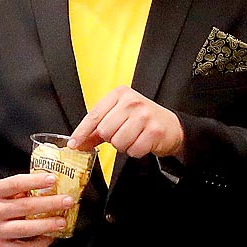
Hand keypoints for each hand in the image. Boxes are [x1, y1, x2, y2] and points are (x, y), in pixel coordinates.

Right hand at [0, 172, 74, 246]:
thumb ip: (19, 190)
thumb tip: (50, 185)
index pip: (15, 184)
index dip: (34, 181)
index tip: (52, 179)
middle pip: (25, 207)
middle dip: (50, 203)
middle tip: (67, 201)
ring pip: (25, 229)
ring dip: (47, 225)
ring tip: (62, 221)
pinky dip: (40, 243)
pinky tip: (50, 237)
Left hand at [69, 85, 185, 159]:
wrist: (172, 127)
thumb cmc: (143, 120)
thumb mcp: (119, 116)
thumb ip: (98, 128)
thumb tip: (78, 142)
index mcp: (120, 94)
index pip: (94, 115)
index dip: (82, 132)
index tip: (74, 144)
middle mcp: (132, 102)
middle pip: (105, 130)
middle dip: (111, 138)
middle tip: (122, 134)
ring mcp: (144, 116)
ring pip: (118, 142)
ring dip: (124, 146)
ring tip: (133, 138)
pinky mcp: (154, 131)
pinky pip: (133, 150)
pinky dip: (135, 151)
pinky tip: (142, 142)